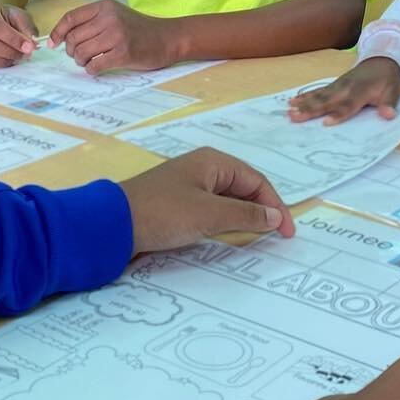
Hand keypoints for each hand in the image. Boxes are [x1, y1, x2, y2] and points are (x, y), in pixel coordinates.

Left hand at [50, 0, 179, 73]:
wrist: (169, 38)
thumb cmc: (140, 29)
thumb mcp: (116, 15)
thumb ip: (92, 22)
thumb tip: (61, 37)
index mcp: (105, 7)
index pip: (70, 18)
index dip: (57, 32)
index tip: (53, 43)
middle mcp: (109, 19)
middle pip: (74, 38)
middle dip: (72, 51)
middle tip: (79, 56)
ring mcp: (117, 36)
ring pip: (81, 53)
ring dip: (81, 62)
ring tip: (89, 62)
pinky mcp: (123, 53)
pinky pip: (95, 65)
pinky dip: (92, 70)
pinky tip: (97, 68)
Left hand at [121, 148, 295, 253]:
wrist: (113, 224)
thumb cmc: (164, 212)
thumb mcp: (209, 214)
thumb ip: (246, 214)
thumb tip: (276, 216)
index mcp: (213, 162)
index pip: (256, 180)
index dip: (275, 205)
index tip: (286, 232)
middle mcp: (203, 168)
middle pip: (243, 187)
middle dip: (262, 209)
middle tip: (276, 236)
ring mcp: (189, 185)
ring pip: (227, 199)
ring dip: (244, 216)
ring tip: (258, 237)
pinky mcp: (177, 203)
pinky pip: (212, 209)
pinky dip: (225, 221)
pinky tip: (228, 236)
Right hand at [288, 57, 399, 124]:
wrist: (381, 61)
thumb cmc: (386, 80)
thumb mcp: (393, 92)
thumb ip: (390, 104)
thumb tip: (389, 115)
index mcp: (361, 91)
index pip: (348, 105)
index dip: (338, 114)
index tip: (326, 123)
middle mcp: (345, 88)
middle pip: (327, 101)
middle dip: (310, 109)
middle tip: (294, 117)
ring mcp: (337, 85)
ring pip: (318, 96)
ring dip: (303, 104)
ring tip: (289, 111)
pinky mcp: (333, 85)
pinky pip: (317, 91)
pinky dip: (305, 96)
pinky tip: (292, 101)